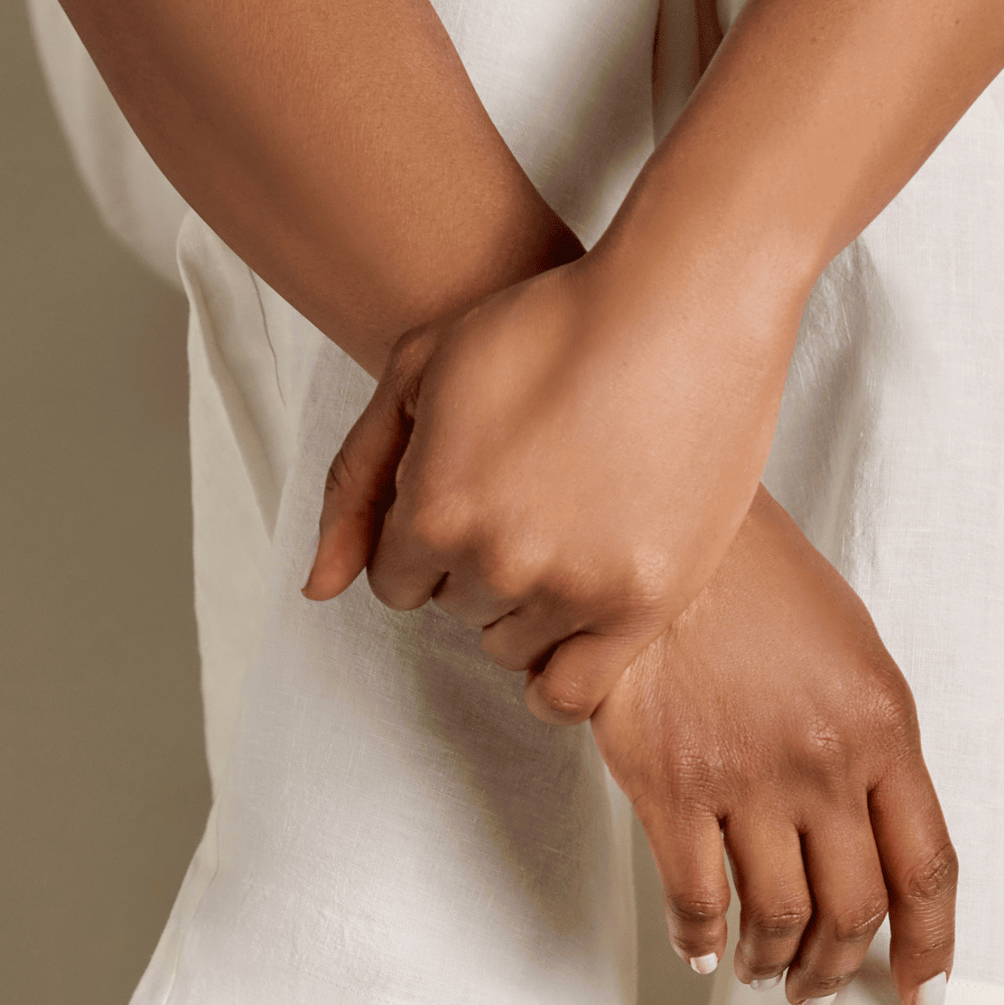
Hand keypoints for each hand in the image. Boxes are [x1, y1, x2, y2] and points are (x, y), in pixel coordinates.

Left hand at [302, 243, 798, 724]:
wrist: (686, 309)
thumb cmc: (552, 324)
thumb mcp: (420, 369)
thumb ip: (356, 482)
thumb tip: (318, 590)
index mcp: (435, 507)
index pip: (394, 578)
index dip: (428, 533)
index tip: (472, 491)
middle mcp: (500, 560)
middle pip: (455, 607)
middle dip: (478, 560)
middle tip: (532, 496)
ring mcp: (573, 590)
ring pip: (511, 645)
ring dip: (525, 605)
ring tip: (568, 532)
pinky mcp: (641, 607)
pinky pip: (571, 694)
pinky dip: (556, 682)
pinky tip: (569, 630)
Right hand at [591, 489, 954, 1004]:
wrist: (665, 533)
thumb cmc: (756, 583)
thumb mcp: (850, 652)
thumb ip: (871, 744)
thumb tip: (872, 836)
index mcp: (884, 729)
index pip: (927, 867)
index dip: (929, 946)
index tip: (922, 994)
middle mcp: (826, 763)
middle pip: (855, 907)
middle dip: (839, 967)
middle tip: (818, 988)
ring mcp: (749, 779)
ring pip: (780, 916)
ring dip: (773, 962)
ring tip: (760, 971)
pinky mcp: (672, 786)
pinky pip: (698, 896)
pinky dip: (702, 937)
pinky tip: (701, 945)